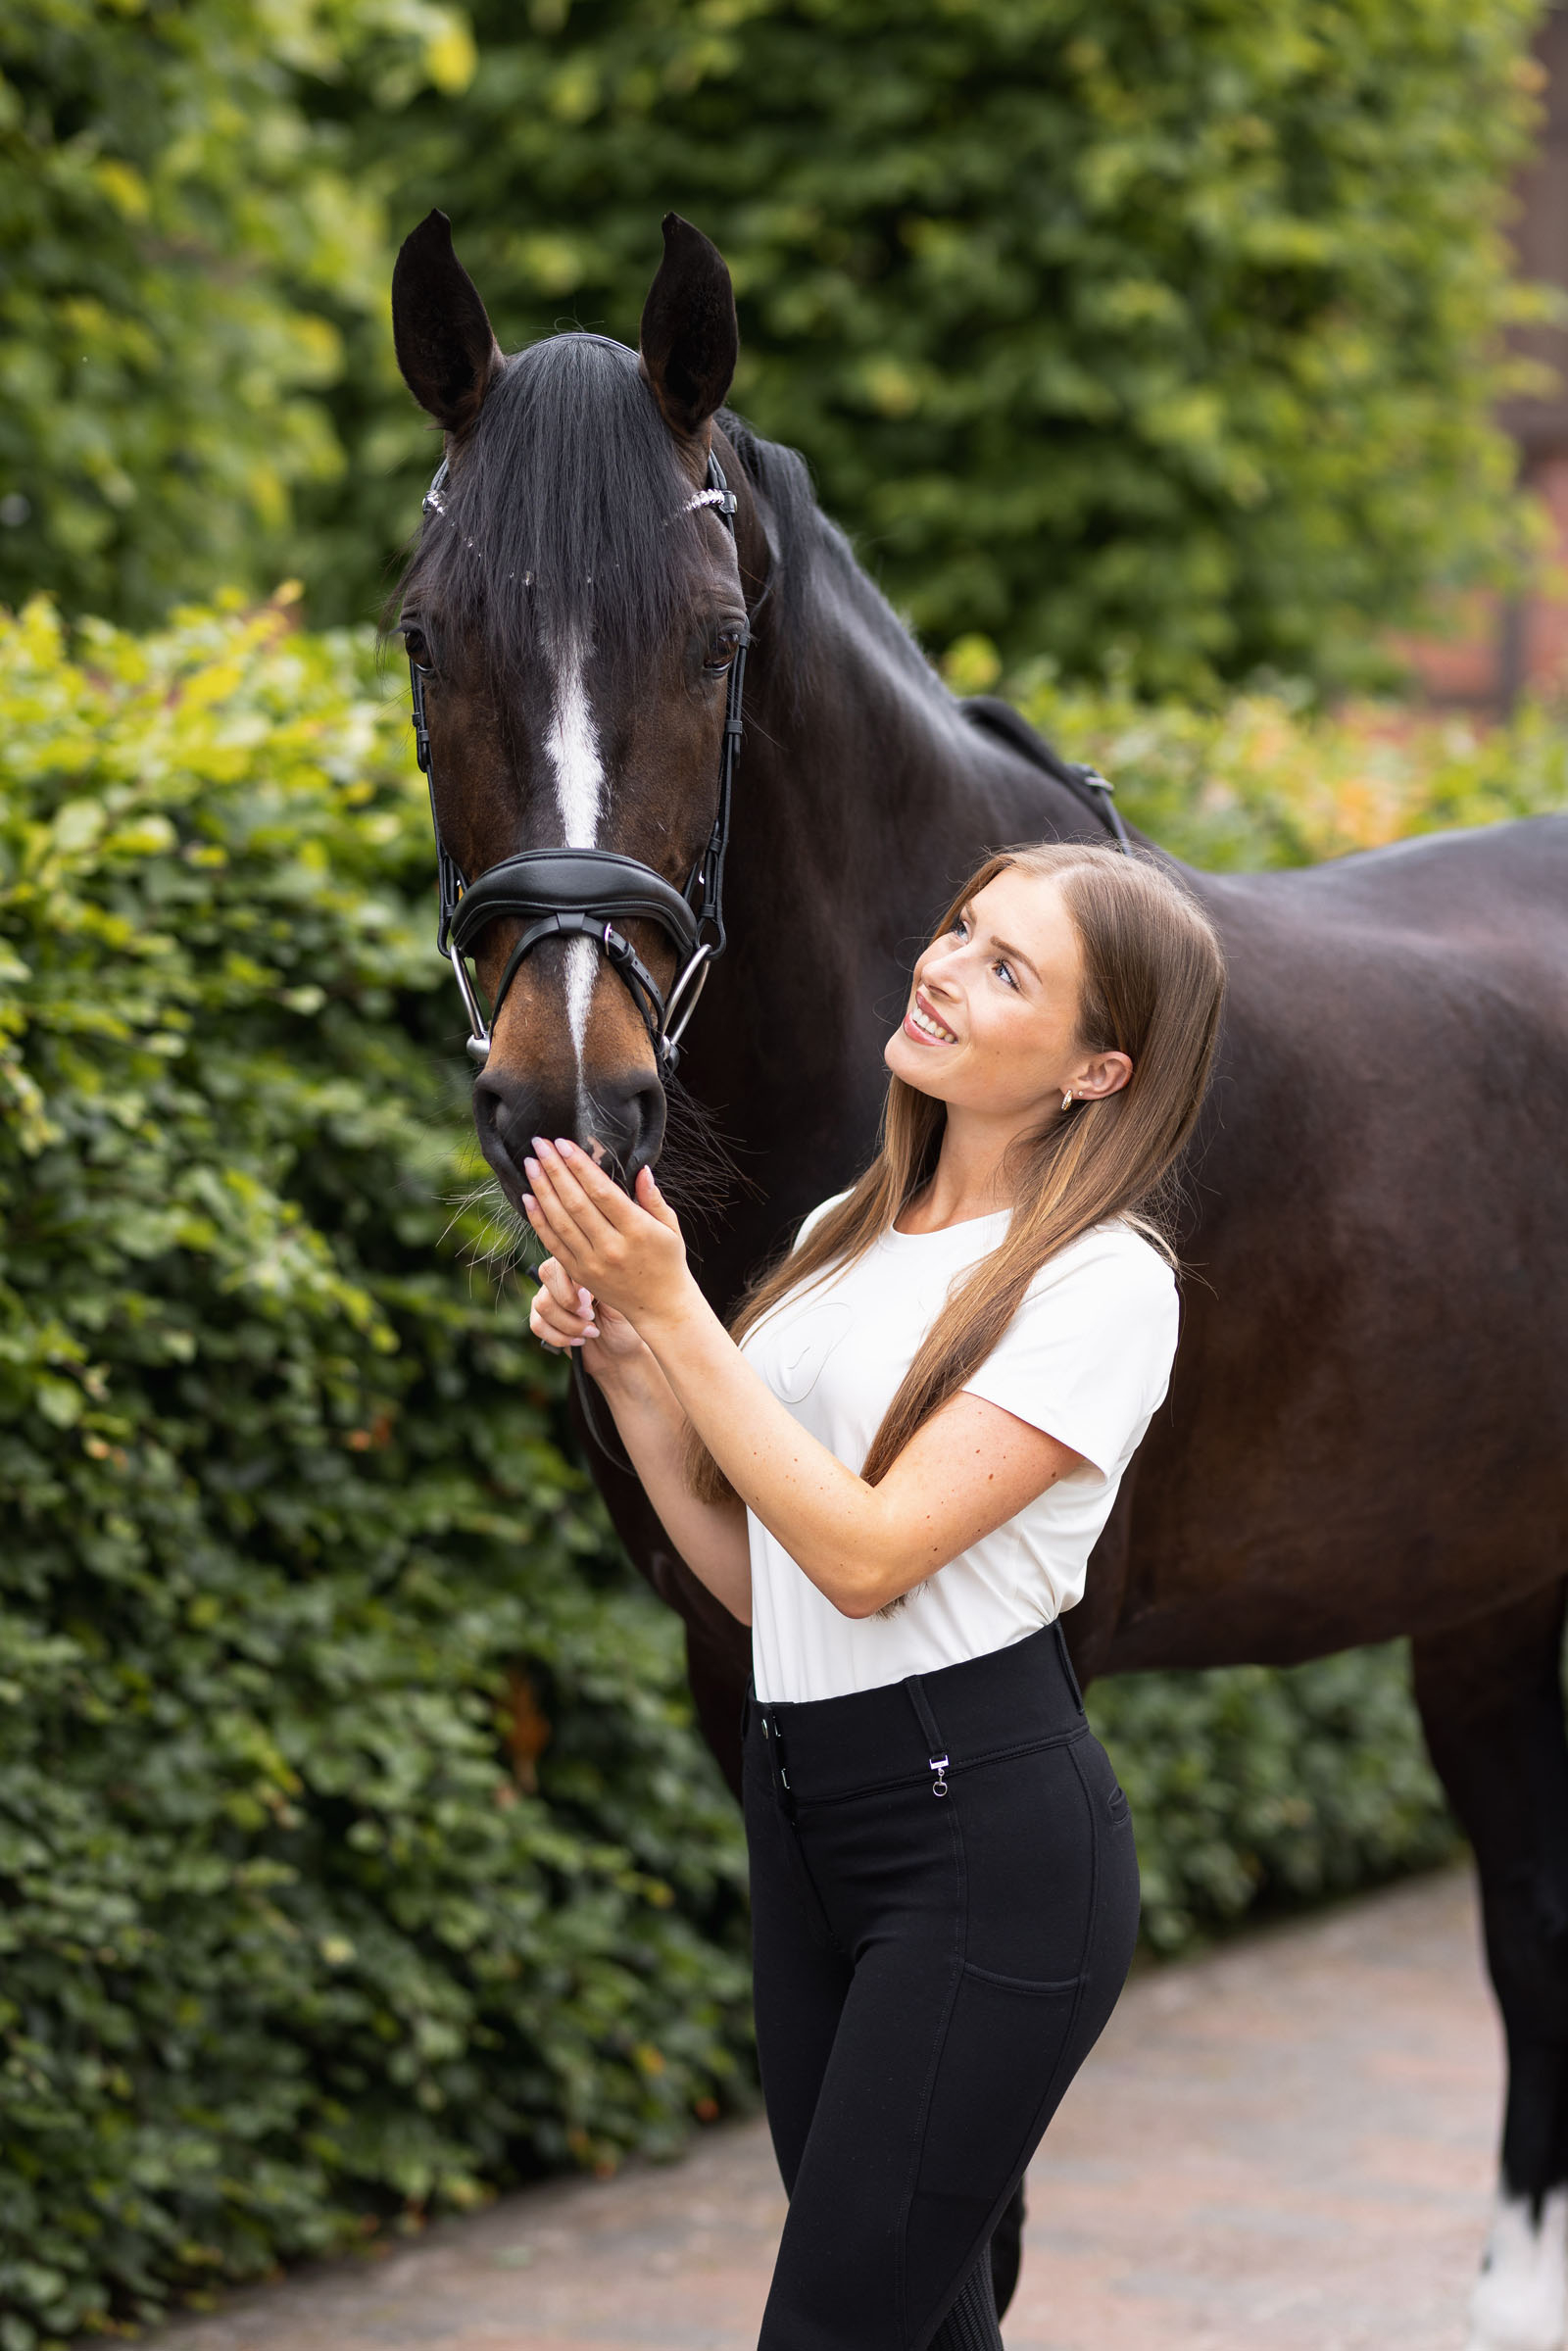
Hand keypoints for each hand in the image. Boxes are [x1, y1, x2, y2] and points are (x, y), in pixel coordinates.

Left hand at [521, 1139, 693, 1331]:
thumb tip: (642, 1169)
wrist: (660, 1307)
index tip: (563, 1143)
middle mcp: (611, 1246)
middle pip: (576, 1202)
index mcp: (637, 1230)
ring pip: (560, 1221)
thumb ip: (653, 1198)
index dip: (580, 1166)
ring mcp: (592, 1262)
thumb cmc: (668, 1262)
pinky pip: (553, 1243)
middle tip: (539, 1144)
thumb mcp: (670, 1227)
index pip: (601, 1191)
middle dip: (555, 1170)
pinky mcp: (579, 1273)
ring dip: (542, 1189)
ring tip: (530, 1164)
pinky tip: (527, 1198)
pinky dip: (538, 1220)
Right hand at [528, 1255, 650, 1377]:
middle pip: (547, 1275)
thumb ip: (601, 1286)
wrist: (618, 1352)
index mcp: (582, 1267)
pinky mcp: (542, 1319)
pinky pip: (537, 1324)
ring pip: (543, 1304)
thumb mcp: (620, 1303)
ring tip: (590, 1331)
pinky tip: (578, 1340)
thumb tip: (581, 1285)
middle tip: (591, 1316)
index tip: (590, 1301)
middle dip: (568, 1302)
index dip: (572, 1282)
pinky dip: (559, 1337)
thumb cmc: (624, 1323)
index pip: (563, 1259)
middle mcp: (562, 1278)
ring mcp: (549, 1297)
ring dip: (568, 1323)